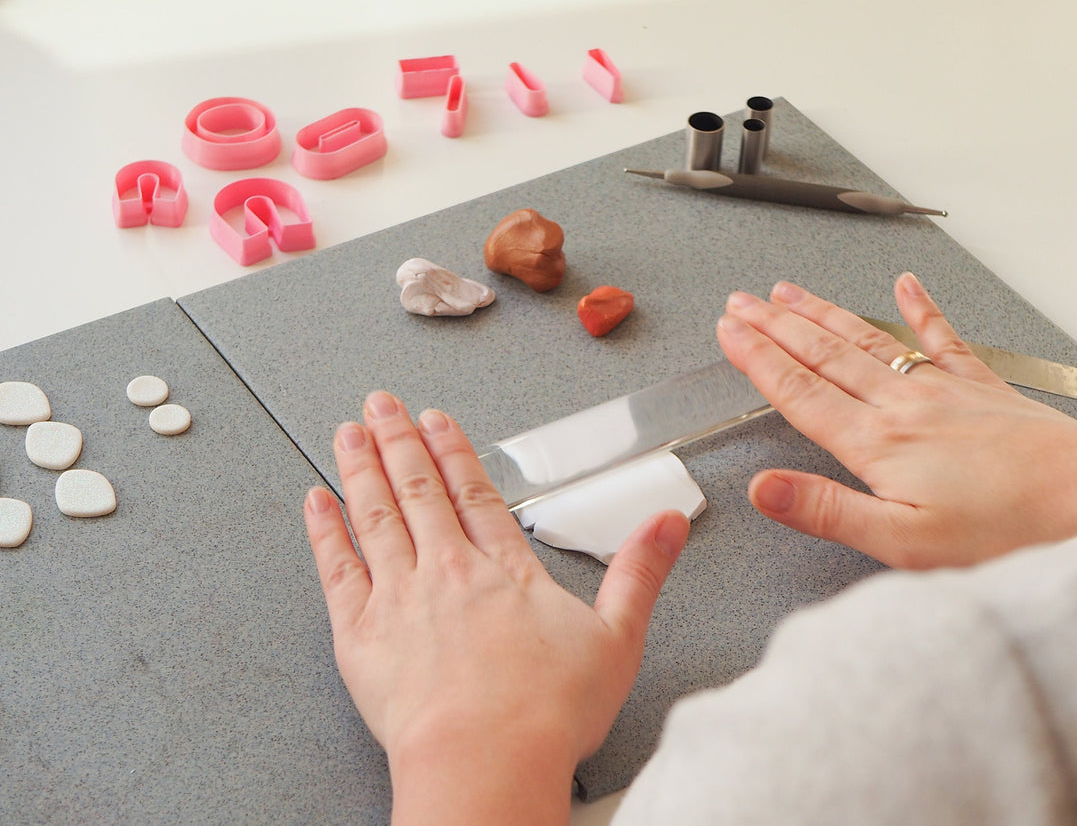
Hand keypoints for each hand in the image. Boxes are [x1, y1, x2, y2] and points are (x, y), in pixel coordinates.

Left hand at [303, 392, 688, 824]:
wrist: (485, 762)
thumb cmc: (546, 714)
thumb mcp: (617, 638)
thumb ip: (639, 573)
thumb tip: (668, 523)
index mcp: (505, 571)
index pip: (474, 493)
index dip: (453, 452)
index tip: (437, 421)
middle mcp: (448, 572)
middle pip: (418, 491)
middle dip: (398, 441)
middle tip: (381, 405)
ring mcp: (400, 599)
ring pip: (376, 515)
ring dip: (361, 467)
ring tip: (349, 432)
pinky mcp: (362, 635)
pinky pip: (337, 568)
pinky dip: (324, 530)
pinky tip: (316, 502)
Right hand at [716, 274, 1076, 568]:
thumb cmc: (1007, 530)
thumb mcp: (903, 541)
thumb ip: (828, 510)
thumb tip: (764, 490)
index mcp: (879, 444)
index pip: (801, 393)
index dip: (758, 360)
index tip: (729, 332)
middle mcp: (905, 406)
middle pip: (825, 356)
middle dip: (777, 327)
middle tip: (741, 302)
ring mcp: (945, 391)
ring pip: (868, 341)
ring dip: (824, 314)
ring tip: (790, 292)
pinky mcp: (984, 389)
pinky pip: (943, 337)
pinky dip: (921, 307)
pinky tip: (906, 284)